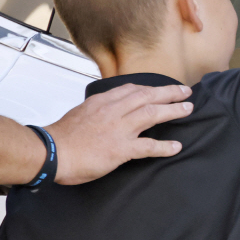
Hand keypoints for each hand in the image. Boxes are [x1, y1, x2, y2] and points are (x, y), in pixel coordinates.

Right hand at [44, 83, 192, 184]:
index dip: (150, 88)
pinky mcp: (120, 149)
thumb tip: (105, 112)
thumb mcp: (80, 112)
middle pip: (148, 96)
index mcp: (102, 101)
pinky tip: (176, 147)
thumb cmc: (62, 136)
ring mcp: (119, 129)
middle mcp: (114, 111)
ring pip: (153, 114)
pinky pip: (148, 146)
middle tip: (185, 92)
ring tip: (188, 109)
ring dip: (173, 111)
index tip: (161, 88)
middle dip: (169, 92)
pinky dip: (164, 147)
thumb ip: (97, 110)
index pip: (131, 89)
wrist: (51, 151)